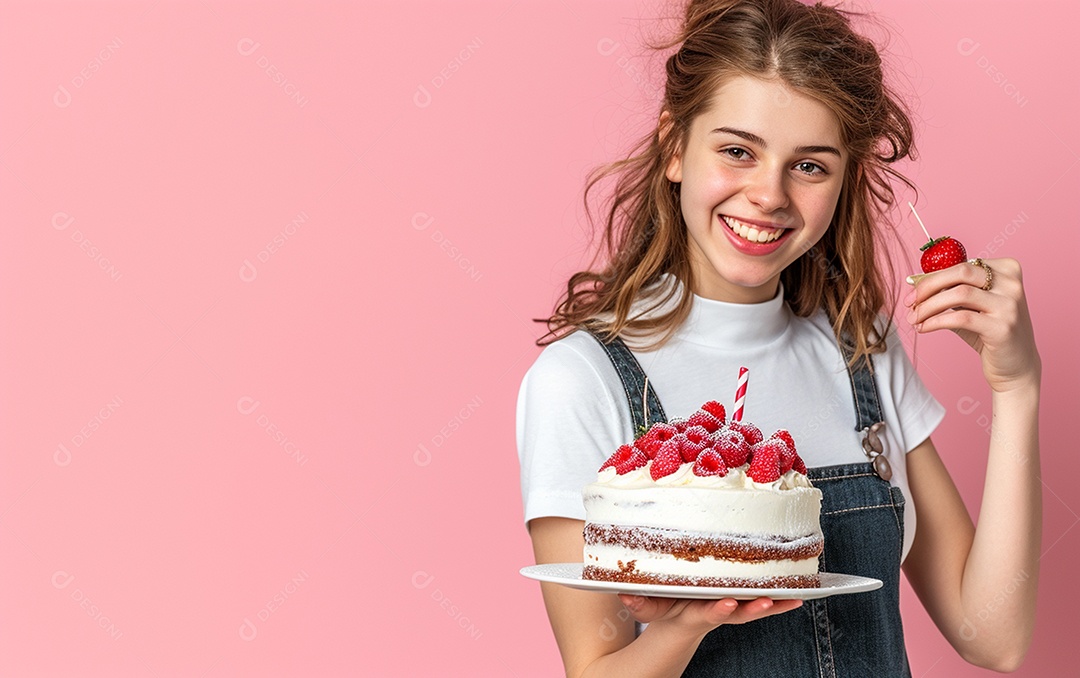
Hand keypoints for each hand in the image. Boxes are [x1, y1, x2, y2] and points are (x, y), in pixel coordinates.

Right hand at [617, 594, 802, 635]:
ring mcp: (729, 608)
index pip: (705, 613)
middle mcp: (715, 612)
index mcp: (694, 613)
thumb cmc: (666, 607)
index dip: (717, 610)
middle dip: (753, 609)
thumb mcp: (649, 608)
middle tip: (768, 601)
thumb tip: (623, 593)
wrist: (678, 623)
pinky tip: (799, 594)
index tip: (728, 603)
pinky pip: (761, 601)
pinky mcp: (738, 601)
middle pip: (737, 614)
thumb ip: (639, 603)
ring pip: (753, 608)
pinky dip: (780, 599)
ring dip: (773, 604)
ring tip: (792, 598)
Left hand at [905, 258, 1039, 392]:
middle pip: (960, 272)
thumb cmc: (988, 331)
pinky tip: (923, 328)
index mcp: (1006, 269)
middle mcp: (1012, 284)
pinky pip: (961, 317)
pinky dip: (935, 321)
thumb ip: (950, 290)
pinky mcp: (1003, 327)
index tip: (912, 289)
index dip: (932, 276)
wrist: (1016, 365)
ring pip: (959, 294)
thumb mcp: (971, 305)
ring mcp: (1010, 305)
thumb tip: (913, 279)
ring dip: (928, 306)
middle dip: (928, 286)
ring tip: (913, 318)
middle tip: (909, 302)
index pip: (961, 264)